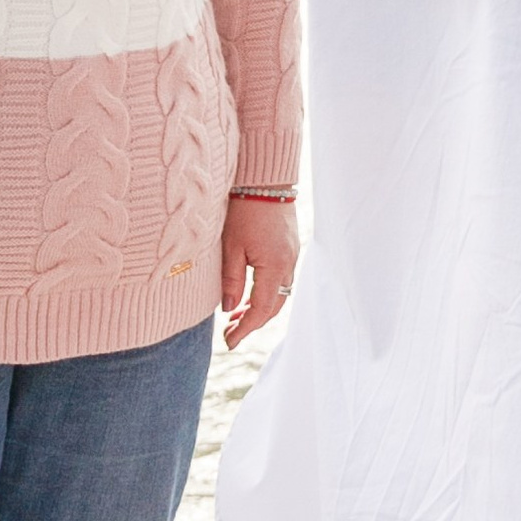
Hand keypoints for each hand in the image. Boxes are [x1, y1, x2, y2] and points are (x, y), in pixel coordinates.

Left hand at [221, 194, 299, 348]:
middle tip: (228, 333)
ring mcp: (292, 256)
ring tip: (235, 316)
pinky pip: (280, 280)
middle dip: (252, 323)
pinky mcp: (289, 248)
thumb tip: (229, 309)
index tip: (229, 342)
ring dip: (258, 308)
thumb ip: (231, 280)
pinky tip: (248, 294)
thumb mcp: (231, 246)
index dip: (245, 329)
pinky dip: (265, 293)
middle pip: (274, 306)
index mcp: (274, 267)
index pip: (262, 310)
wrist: (265, 178)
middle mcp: (288, 264)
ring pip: (278, 294)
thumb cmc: (244, 209)